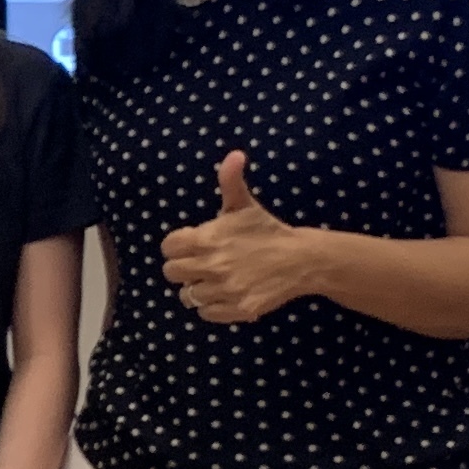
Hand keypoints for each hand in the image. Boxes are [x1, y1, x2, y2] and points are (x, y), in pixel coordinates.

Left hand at [161, 152, 332, 323]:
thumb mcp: (244, 204)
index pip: (168, 247)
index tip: (193, 244)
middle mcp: (211, 266)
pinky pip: (206, 313)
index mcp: (206, 239)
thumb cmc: (266, 230)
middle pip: (172, 273)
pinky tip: (225, 293)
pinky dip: (212, 306)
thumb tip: (235, 154)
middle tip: (201, 263)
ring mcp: (224, 290)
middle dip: (183, 267)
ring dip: (197, 288)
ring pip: (187, 296)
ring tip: (215, 279)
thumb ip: (230, 180)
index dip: (178, 246)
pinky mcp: (237, 309)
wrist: (300, 259)